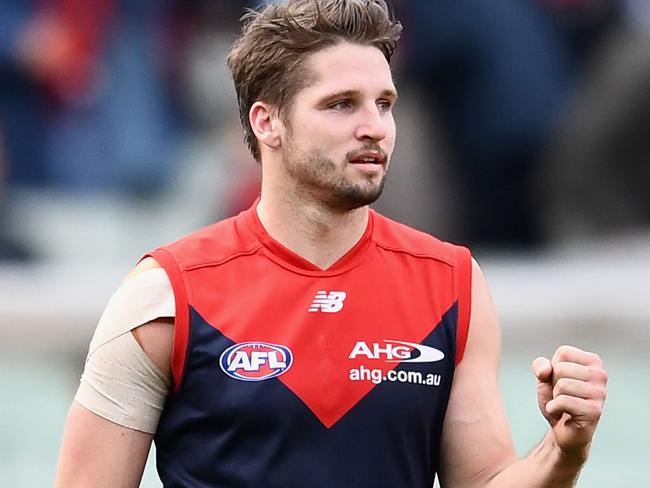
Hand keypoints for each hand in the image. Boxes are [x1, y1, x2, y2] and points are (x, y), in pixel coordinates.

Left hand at [532, 345, 606, 459]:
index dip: (553, 368)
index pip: (563, 352)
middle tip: (563, 396)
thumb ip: (540, 365)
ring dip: (555, 398)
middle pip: (561, 369)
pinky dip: (554, 409)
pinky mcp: (594, 411)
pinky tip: (563, 414)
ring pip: (562, 385)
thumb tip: (545, 370)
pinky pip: (562, 401)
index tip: (561, 381)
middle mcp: (601, 375)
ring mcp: (600, 393)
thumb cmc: (557, 400)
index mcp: (593, 362)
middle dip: (554, 384)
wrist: (563, 431)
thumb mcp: (544, 377)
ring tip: (564, 405)